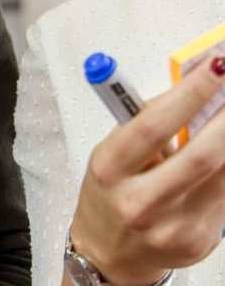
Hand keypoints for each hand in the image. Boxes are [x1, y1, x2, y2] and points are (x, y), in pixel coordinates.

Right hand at [70, 56, 224, 284]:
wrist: (109, 252)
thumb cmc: (109, 190)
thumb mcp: (110, 152)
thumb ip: (145, 124)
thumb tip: (190, 88)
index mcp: (110, 169)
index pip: (152, 126)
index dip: (189, 95)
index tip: (215, 69)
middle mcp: (140, 201)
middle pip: (199, 157)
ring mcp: (173, 226)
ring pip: (222, 177)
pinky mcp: (199, 241)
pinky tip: (223, 151)